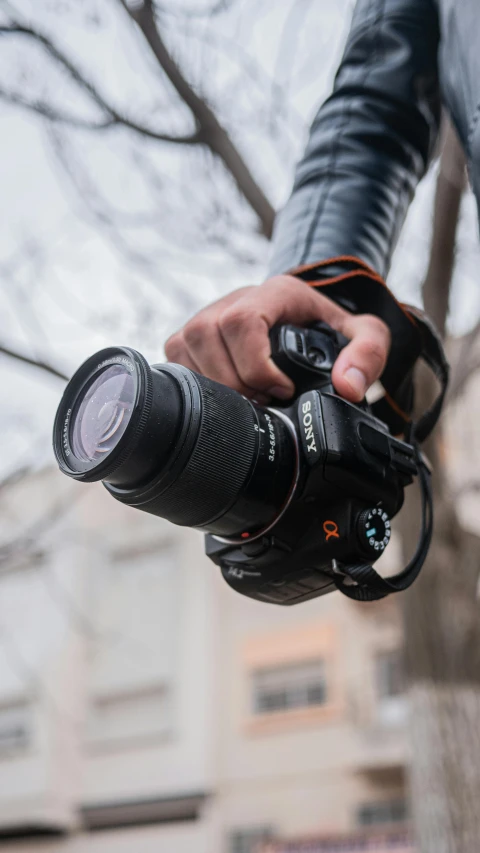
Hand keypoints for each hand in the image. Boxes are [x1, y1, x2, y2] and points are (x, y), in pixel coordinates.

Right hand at [165, 275, 390, 403]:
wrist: (310, 316)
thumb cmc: (332, 327)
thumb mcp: (366, 335)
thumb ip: (368, 354)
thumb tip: (347, 385)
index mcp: (274, 294)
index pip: (243, 322)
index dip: (255, 364)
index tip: (281, 389)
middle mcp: (235, 299)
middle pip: (206, 335)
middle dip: (234, 381)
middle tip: (263, 401)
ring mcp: (209, 315)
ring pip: (185, 344)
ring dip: (213, 383)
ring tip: (246, 399)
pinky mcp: (194, 335)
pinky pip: (176, 355)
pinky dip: (196, 380)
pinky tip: (224, 394)